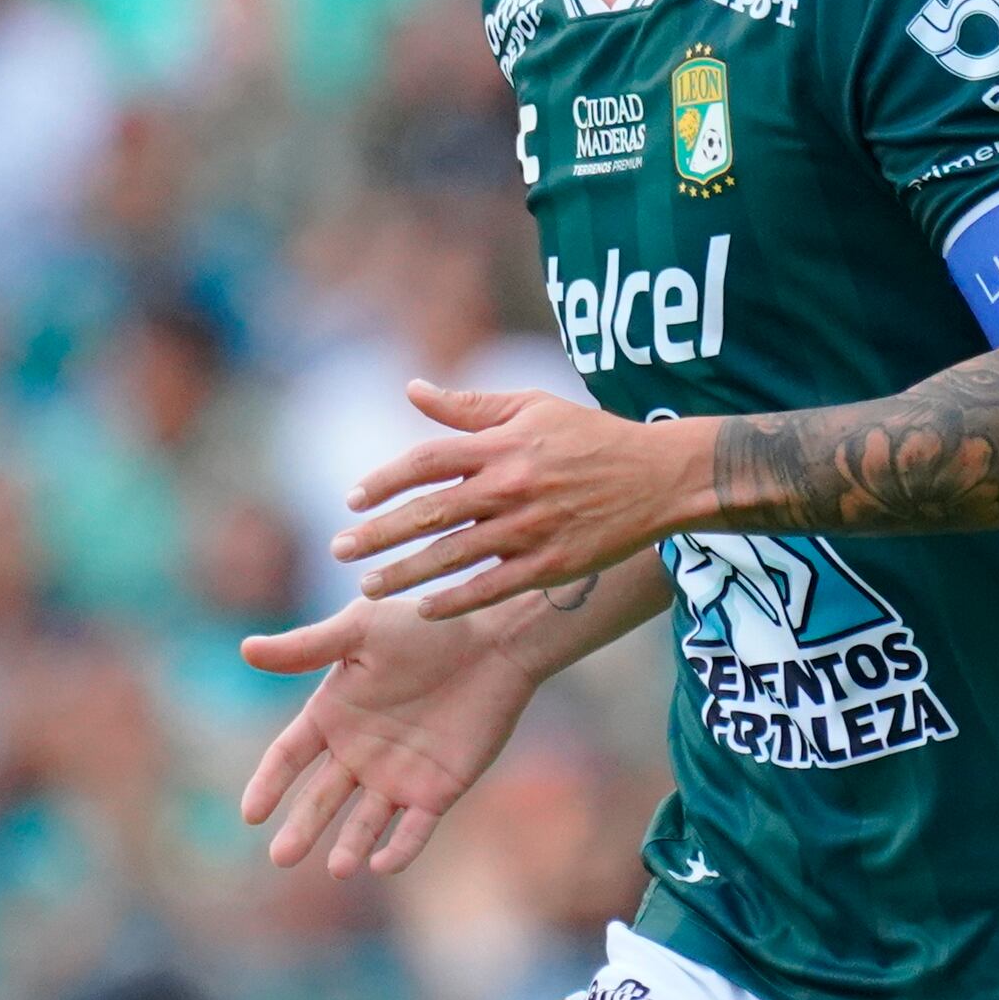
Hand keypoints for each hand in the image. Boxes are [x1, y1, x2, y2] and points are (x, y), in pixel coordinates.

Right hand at [238, 594, 544, 876]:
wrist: (495, 640)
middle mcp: (359, 752)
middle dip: (301, 828)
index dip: (269, 784)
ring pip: (364, 822)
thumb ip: (308, 646)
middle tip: (281, 858)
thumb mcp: (361, 629)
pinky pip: (414, 829)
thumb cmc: (426, 626)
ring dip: (350, 847)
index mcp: (334, 714)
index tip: (250, 814)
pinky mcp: (437, 790)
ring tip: (340, 868)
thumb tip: (246, 650)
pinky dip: (400, 849)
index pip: (288, 757)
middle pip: (320, 799)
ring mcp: (397, 775)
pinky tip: (383, 863)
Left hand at [330, 380, 708, 618]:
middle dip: (378, 534)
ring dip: (405, 573)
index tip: (353, 500)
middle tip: (339, 549)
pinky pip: (492, 588)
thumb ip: (470, 406)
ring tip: (366, 587)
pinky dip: (456, 601)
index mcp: (502, 446)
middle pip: (428, 513)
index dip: (385, 481)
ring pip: (453, 556)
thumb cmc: (591, 436)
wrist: (659, 476)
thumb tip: (412, 390)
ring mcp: (530, 530)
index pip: (427, 462)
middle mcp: (510, 488)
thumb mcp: (533, 406)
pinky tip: (424, 609)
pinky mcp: (551, 565)